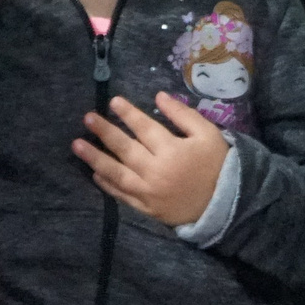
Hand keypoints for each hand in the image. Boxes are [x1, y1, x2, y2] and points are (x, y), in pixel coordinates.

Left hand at [76, 93, 231, 225]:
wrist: (226, 205)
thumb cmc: (218, 164)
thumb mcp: (208, 134)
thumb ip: (183, 115)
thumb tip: (159, 96)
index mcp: (172, 150)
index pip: (144, 128)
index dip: (127, 113)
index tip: (113, 101)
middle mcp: (155, 170)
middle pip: (124, 148)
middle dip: (104, 132)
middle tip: (87, 118)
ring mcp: (148, 191)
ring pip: (116, 173)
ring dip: (95, 158)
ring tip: (77, 145)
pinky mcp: (146, 208)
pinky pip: (121, 195)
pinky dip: (106, 184)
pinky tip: (95, 173)